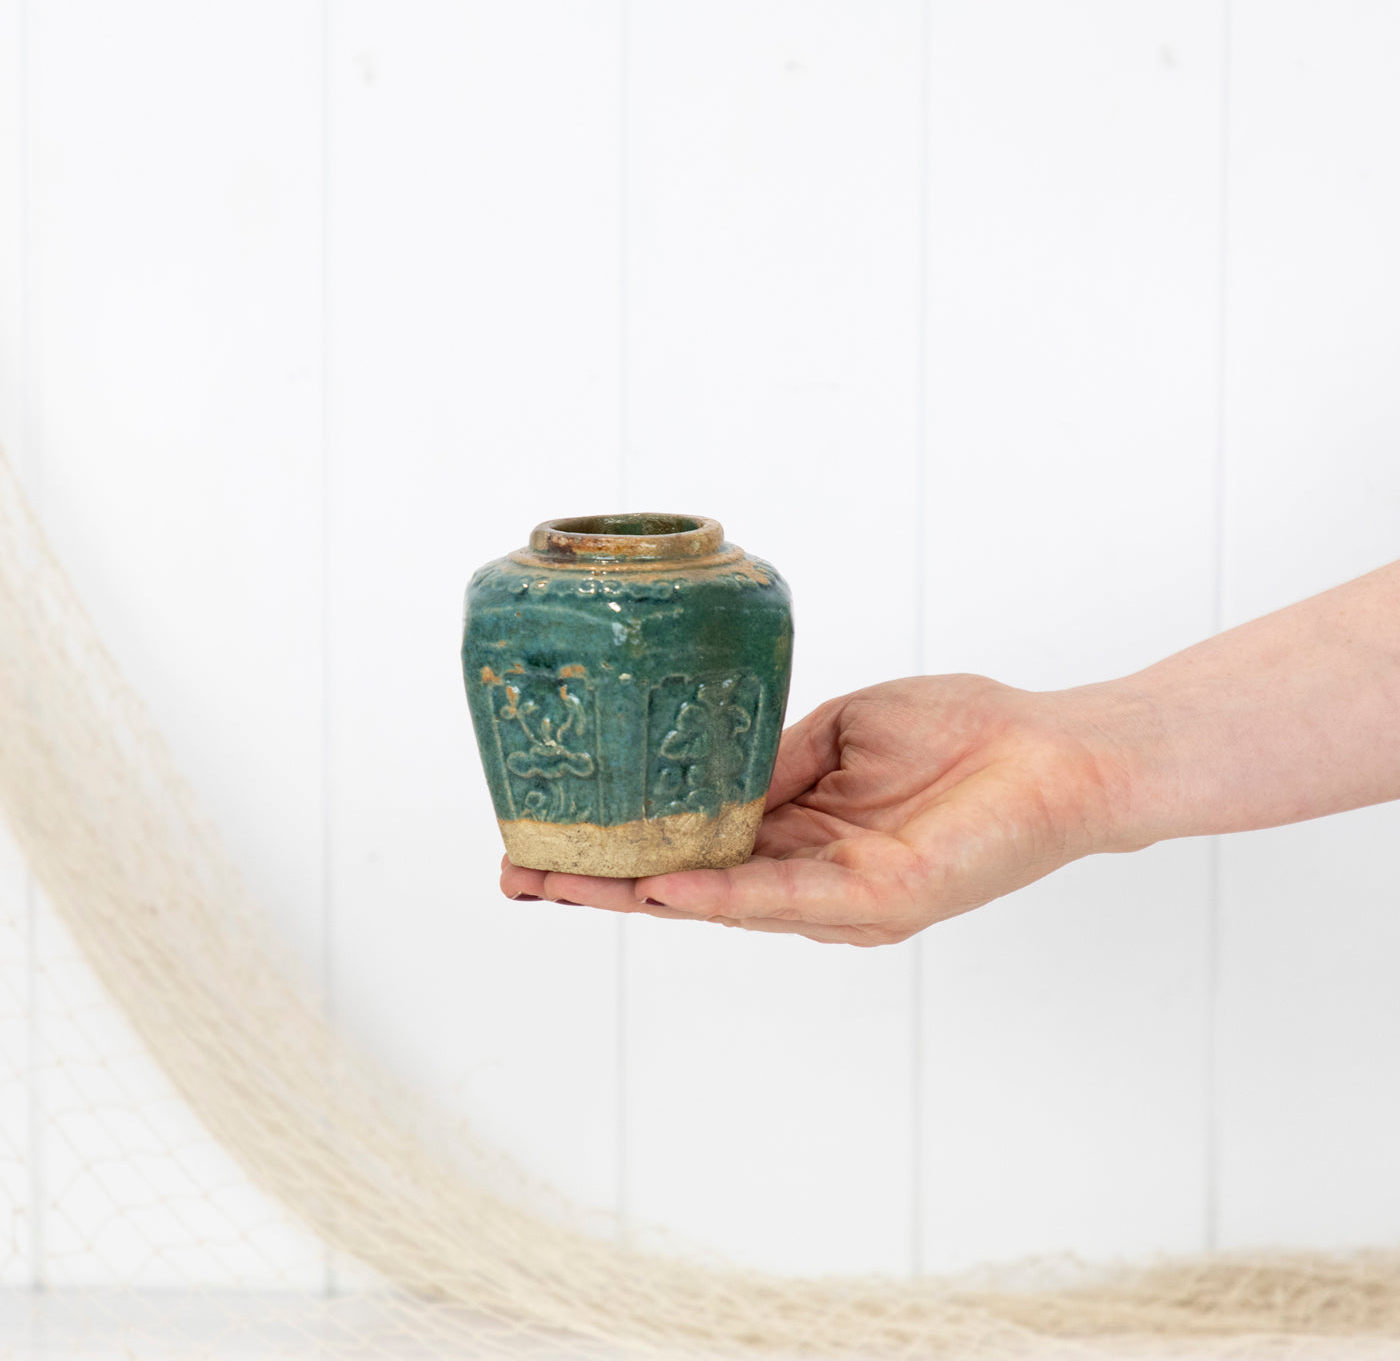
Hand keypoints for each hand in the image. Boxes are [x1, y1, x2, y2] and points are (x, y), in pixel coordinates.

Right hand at [499, 675, 1131, 945]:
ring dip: (634, 896)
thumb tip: (707, 770)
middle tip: (518, 878)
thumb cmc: (964, 735)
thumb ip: (774, 759)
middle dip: (600, 884)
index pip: (692, 848)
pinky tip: (660, 889)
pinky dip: (718, 894)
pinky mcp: (876, 899)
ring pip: (718, 902)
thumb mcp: (843, 729)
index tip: (548, 835)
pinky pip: (784, 897)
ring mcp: (837, 898)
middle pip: (685, 888)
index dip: (622, 845)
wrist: (1054, 751)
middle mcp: (806, 879)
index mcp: (797, 835)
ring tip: (556, 884)